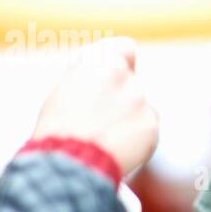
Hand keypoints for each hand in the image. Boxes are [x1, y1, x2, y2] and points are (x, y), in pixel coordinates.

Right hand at [31, 37, 158, 175]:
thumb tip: (105, 71)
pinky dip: (138, 138)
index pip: (126, 49)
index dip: (124, 61)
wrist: (71, 161)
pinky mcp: (152, 125)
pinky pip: (148, 129)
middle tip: (102, 121)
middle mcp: (126, 77)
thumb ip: (91, 75)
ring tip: (106, 138)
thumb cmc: (58, 128)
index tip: (122, 72)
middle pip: (132, 85)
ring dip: (131, 119)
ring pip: (142, 108)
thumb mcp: (65, 89)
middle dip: (123, 100)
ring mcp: (141, 101)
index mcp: (101, 63)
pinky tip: (118, 149)